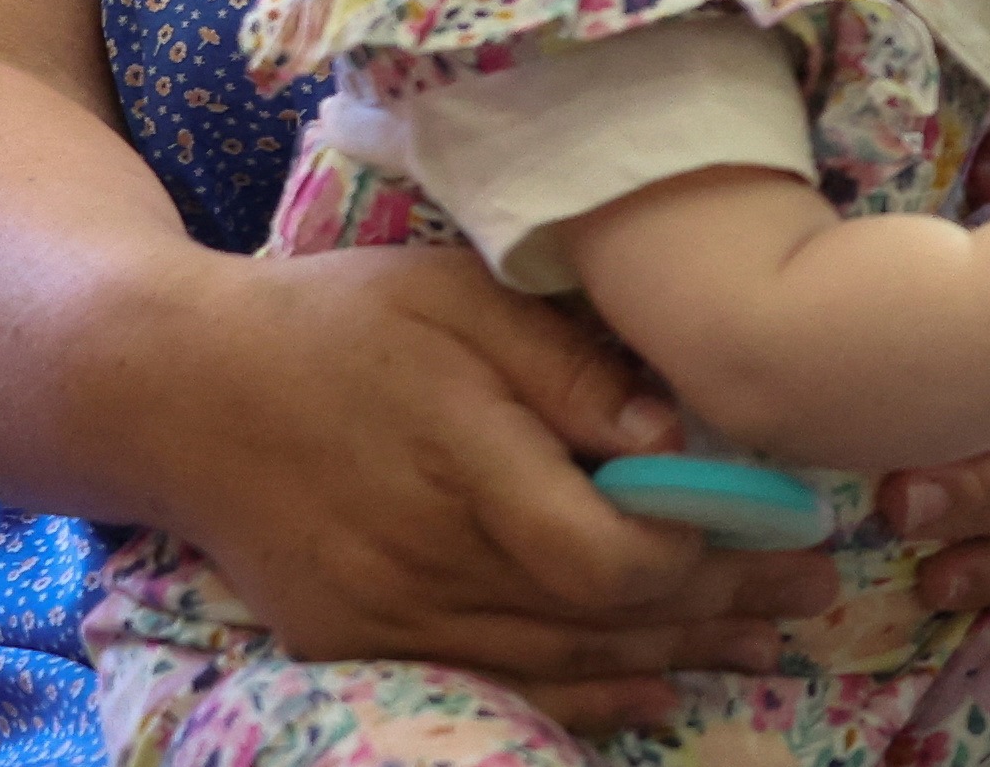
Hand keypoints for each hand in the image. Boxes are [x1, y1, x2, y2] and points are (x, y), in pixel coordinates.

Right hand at [146, 245, 836, 737]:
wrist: (173, 389)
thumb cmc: (336, 320)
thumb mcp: (459, 297)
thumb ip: (571, 369)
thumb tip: (683, 429)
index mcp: (459, 460)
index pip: (607, 551)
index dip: (708, 554)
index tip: (790, 525)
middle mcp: (423, 557)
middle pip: (599, 617)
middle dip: (721, 610)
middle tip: (817, 592)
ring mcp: (385, 613)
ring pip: (555, 664)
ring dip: (671, 657)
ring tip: (765, 644)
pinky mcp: (356, 640)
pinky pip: (491, 682)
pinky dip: (580, 692)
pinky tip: (653, 690)